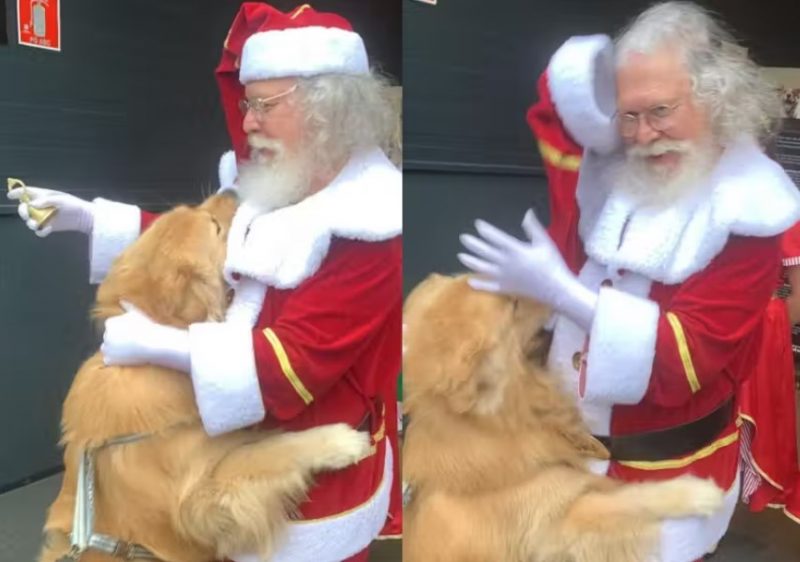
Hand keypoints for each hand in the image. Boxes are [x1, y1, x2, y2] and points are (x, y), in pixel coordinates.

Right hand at [7, 186, 93, 236]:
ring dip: (30, 222)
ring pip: (29, 221)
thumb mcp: (60, 199)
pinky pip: (39, 231)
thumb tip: (32, 204)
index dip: (17, 192)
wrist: (84, 217)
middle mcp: (40, 206)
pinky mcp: (48, 227)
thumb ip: (45, 201)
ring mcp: (43, 217)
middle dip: (22, 211)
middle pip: (24, 208)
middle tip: (26, 214)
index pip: (26, 193)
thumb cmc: (73, 205)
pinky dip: (42, 231)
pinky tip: (49, 228)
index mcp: (42, 196)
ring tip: (36, 223)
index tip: (11, 195)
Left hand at [101, 302, 190, 371]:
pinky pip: (109, 360)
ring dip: (115, 351)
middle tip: (132, 343)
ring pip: (108, 349)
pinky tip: (127, 358)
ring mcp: (106, 348)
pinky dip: (116, 361)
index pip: (111, 327)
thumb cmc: (146, 327)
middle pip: (109, 338)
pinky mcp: (109, 359)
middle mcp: (105, 334)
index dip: (122, 331)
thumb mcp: (137, 313)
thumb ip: (127, 306)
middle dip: (117, 341)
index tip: (132, 334)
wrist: (152, 343)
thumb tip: (122, 300)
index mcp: (110, 323)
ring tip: (129, 351)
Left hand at [458, 210, 596, 329]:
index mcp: (516, 250)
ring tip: (460, 256)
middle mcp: (506, 263)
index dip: (486, 230)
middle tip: (463, 238)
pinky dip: (479, 284)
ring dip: (471, 261)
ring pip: (483, 268)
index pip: (496, 238)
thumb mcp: (545, 242)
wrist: (556, 288)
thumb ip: (533, 228)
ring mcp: (504, 277)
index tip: (478, 224)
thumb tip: (527, 212)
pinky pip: (490, 286)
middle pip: (485, 252)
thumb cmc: (552, 263)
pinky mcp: (506, 288)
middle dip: (473, 244)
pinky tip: (470, 281)